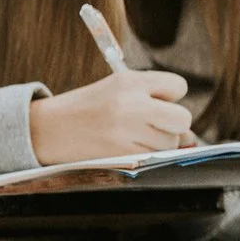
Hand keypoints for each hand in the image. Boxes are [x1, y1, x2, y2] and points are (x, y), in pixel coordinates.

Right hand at [28, 70, 195, 164]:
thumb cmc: (89, 109)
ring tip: (131, 135)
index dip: (170, 96)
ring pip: (171, 143)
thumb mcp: (118, 90)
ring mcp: (127, 132)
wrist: (48, 129)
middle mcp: (131, 105)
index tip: (156, 101)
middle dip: (174, 124)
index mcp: (129, 82)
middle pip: (183, 118)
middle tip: (154, 124)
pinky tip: (127, 147)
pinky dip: (148, 156)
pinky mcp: (122, 155)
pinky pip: (155, 158)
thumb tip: (191, 137)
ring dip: (159, 143)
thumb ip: (156, 101)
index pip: (178, 86)